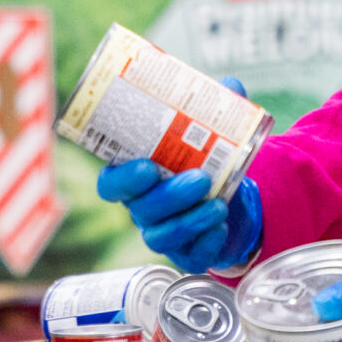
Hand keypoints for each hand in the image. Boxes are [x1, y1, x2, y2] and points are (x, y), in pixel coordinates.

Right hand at [93, 76, 261, 272]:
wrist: (230, 201)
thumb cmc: (205, 163)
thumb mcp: (212, 136)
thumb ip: (219, 110)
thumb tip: (230, 85)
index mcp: (137, 178)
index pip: (110, 183)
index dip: (123, 179)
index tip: (147, 166)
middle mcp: (142, 208)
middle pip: (142, 208)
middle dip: (170, 195)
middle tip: (200, 178)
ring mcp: (161, 234)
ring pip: (162, 236)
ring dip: (190, 220)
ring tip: (218, 203)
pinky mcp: (185, 254)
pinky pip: (189, 256)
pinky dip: (206, 242)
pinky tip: (221, 227)